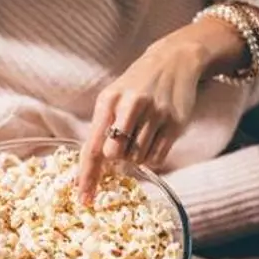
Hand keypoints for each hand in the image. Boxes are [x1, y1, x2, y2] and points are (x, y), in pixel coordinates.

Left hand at [77, 32, 207, 200]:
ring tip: (141, 133)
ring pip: (138, 159)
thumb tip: (93, 166)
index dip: (87, 175)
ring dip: (136, 155)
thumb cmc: (136, 84)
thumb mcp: (113, 97)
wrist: (174, 61)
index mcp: (109, 100)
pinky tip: (153, 138)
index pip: (94, 145)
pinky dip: (151, 156)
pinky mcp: (175, 123)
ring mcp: (156, 114)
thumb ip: (102, 127)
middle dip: (117, 157)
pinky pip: (157, 158)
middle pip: (115, 155)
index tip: (83, 197)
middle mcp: (132, 105)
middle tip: (124, 142)